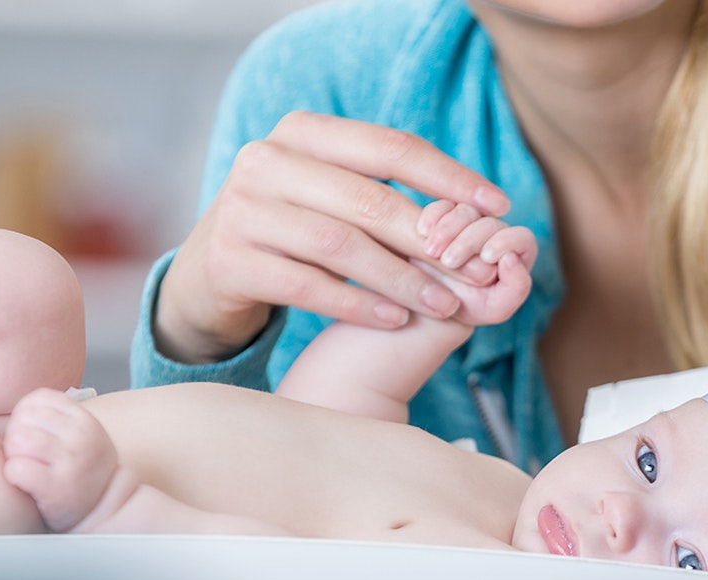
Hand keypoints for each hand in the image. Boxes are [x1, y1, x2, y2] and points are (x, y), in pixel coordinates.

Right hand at [155, 112, 511, 363]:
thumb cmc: (292, 231)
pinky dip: (358, 305)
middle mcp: (266, 160)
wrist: (209, 276)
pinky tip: (394, 319)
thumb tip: (479, 208)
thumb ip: (386, 192)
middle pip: (368, 199)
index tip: (499, 206)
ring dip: (400, 279)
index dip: (448, 177)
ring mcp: (242, 209)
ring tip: (444, 304)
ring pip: (340, 245)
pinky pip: (308, 285)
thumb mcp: (331, 195)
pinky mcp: (230, 261)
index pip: (390, 147)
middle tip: (477, 270)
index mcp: (302, 132)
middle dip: (430, 239)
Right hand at [415, 200, 537, 325]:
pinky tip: (423, 231)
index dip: (506, 242)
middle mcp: (493, 233)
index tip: (486, 256)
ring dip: (448, 228)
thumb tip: (512, 258)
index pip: (521, 238)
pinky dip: (433, 214)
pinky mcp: (443, 214)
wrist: (426, 304)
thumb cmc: (465, 308)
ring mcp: (468, 222)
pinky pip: (441, 204)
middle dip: (469, 240)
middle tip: (450, 261)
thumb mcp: (493, 308)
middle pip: (490, 222)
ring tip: (432, 252)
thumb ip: (515, 289)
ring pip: (465, 210)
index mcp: (514, 253)